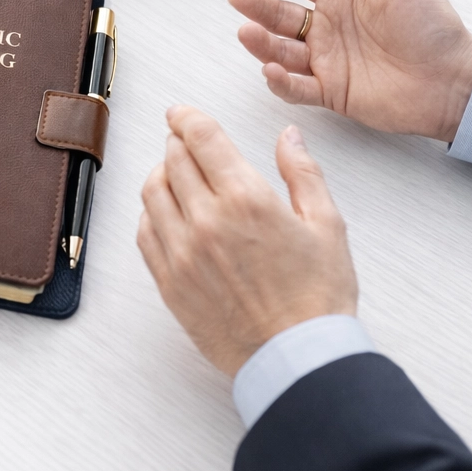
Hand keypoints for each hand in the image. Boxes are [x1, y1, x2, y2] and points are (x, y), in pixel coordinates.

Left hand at [137, 107, 357, 376]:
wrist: (297, 358)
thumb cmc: (317, 298)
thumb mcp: (327, 226)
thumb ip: (303, 174)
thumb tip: (289, 137)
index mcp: (247, 200)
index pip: (201, 138)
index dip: (187, 117)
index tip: (181, 113)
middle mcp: (207, 221)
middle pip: (172, 160)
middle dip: (178, 142)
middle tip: (186, 142)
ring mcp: (182, 252)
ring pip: (152, 192)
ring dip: (161, 173)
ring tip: (176, 175)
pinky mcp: (169, 282)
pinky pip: (144, 233)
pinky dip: (151, 213)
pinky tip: (168, 214)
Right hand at [229, 0, 471, 141]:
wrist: (456, 80)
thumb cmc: (435, 28)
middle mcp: (326, 29)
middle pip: (280, 14)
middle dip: (256, 4)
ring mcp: (326, 62)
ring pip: (281, 50)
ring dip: (261, 42)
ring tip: (247, 31)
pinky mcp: (331, 93)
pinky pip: (297, 89)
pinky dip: (280, 82)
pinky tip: (270, 70)